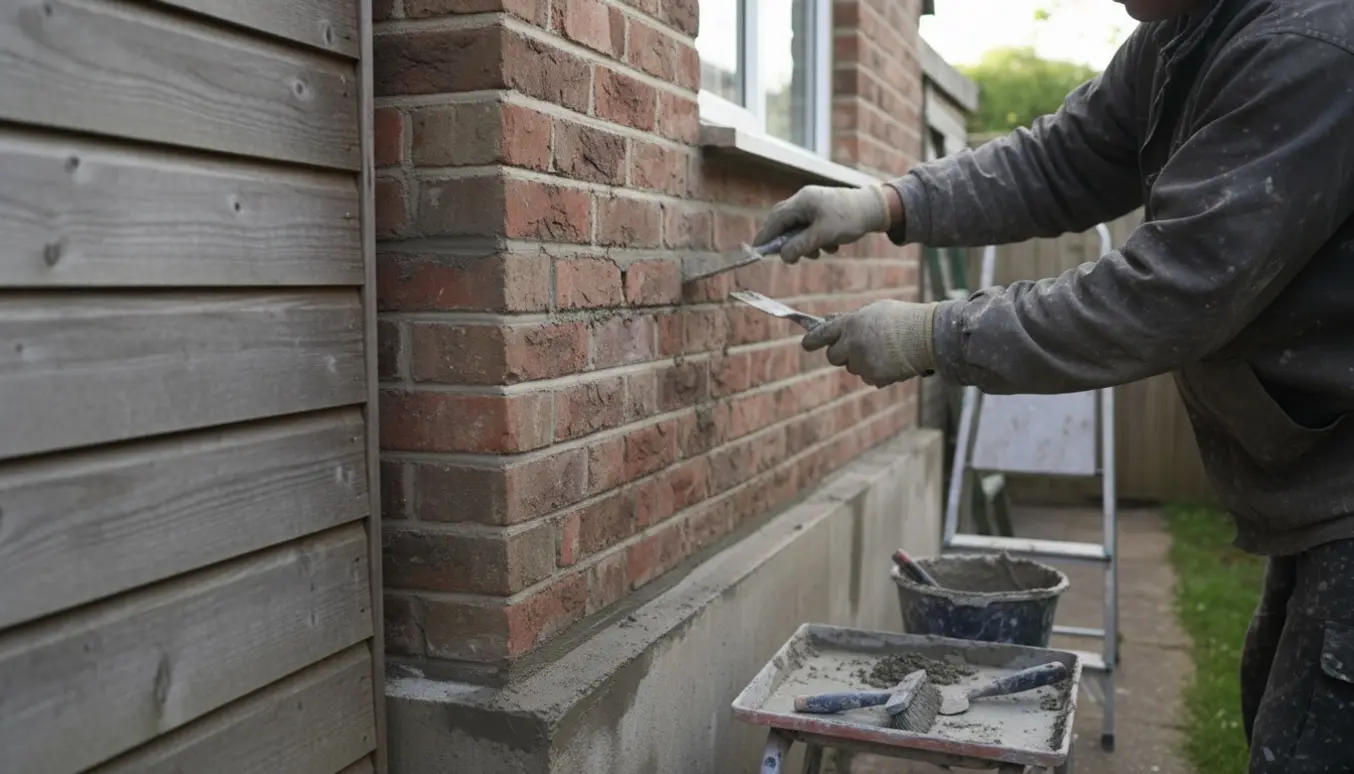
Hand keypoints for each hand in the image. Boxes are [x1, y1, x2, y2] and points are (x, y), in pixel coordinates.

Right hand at [754, 184, 892, 263]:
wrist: (876, 209)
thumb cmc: (850, 219)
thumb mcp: (823, 236)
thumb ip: (801, 246)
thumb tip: (783, 256)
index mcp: (802, 201)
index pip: (775, 220)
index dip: (765, 236)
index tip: (757, 251)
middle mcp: (804, 200)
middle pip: (784, 223)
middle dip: (789, 242)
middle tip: (793, 258)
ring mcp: (813, 204)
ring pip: (798, 227)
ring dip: (806, 243)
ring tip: (821, 252)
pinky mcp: (823, 210)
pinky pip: (811, 227)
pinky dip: (816, 239)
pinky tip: (831, 245)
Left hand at [802, 300, 937, 386]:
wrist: (927, 336)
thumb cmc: (903, 319)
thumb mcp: (875, 311)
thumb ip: (851, 319)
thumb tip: (830, 321)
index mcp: (850, 324)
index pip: (821, 334)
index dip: (811, 341)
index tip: (807, 344)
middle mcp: (851, 344)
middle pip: (833, 357)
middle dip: (841, 354)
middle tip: (856, 349)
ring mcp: (862, 362)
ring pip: (853, 368)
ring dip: (862, 362)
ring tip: (885, 351)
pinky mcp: (874, 377)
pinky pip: (869, 377)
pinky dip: (878, 372)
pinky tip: (892, 361)